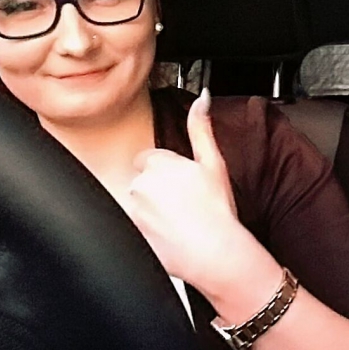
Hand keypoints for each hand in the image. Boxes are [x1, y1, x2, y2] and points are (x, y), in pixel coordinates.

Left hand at [123, 90, 259, 288]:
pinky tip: (167, 239)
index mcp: (158, 163)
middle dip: (157, 193)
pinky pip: (133, 229)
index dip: (168, 175)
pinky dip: (147, 233)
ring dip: (151, 214)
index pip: (150, 162)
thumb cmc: (218, 210)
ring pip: (137, 206)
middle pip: (142, 183)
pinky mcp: (130, 235)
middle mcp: (139, 184)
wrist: (217, 252)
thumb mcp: (214, 163)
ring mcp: (132, 211)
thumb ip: (201, 128)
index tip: (183, 188)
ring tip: (176, 225)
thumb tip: (202, 97)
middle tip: (183, 207)